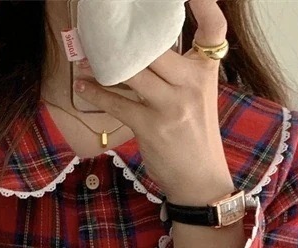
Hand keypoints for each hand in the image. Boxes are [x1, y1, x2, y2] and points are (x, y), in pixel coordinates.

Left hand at [73, 0, 233, 203]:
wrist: (200, 181)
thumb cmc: (195, 136)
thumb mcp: (196, 96)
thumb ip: (178, 70)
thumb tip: (143, 48)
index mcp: (205, 72)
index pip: (214, 30)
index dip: (207, 5)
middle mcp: (191, 84)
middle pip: (156, 47)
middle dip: (128, 36)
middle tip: (106, 25)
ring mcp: (170, 106)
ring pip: (132, 71)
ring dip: (104, 62)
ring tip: (85, 54)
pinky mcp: (150, 127)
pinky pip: (117, 103)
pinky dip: (96, 92)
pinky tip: (83, 85)